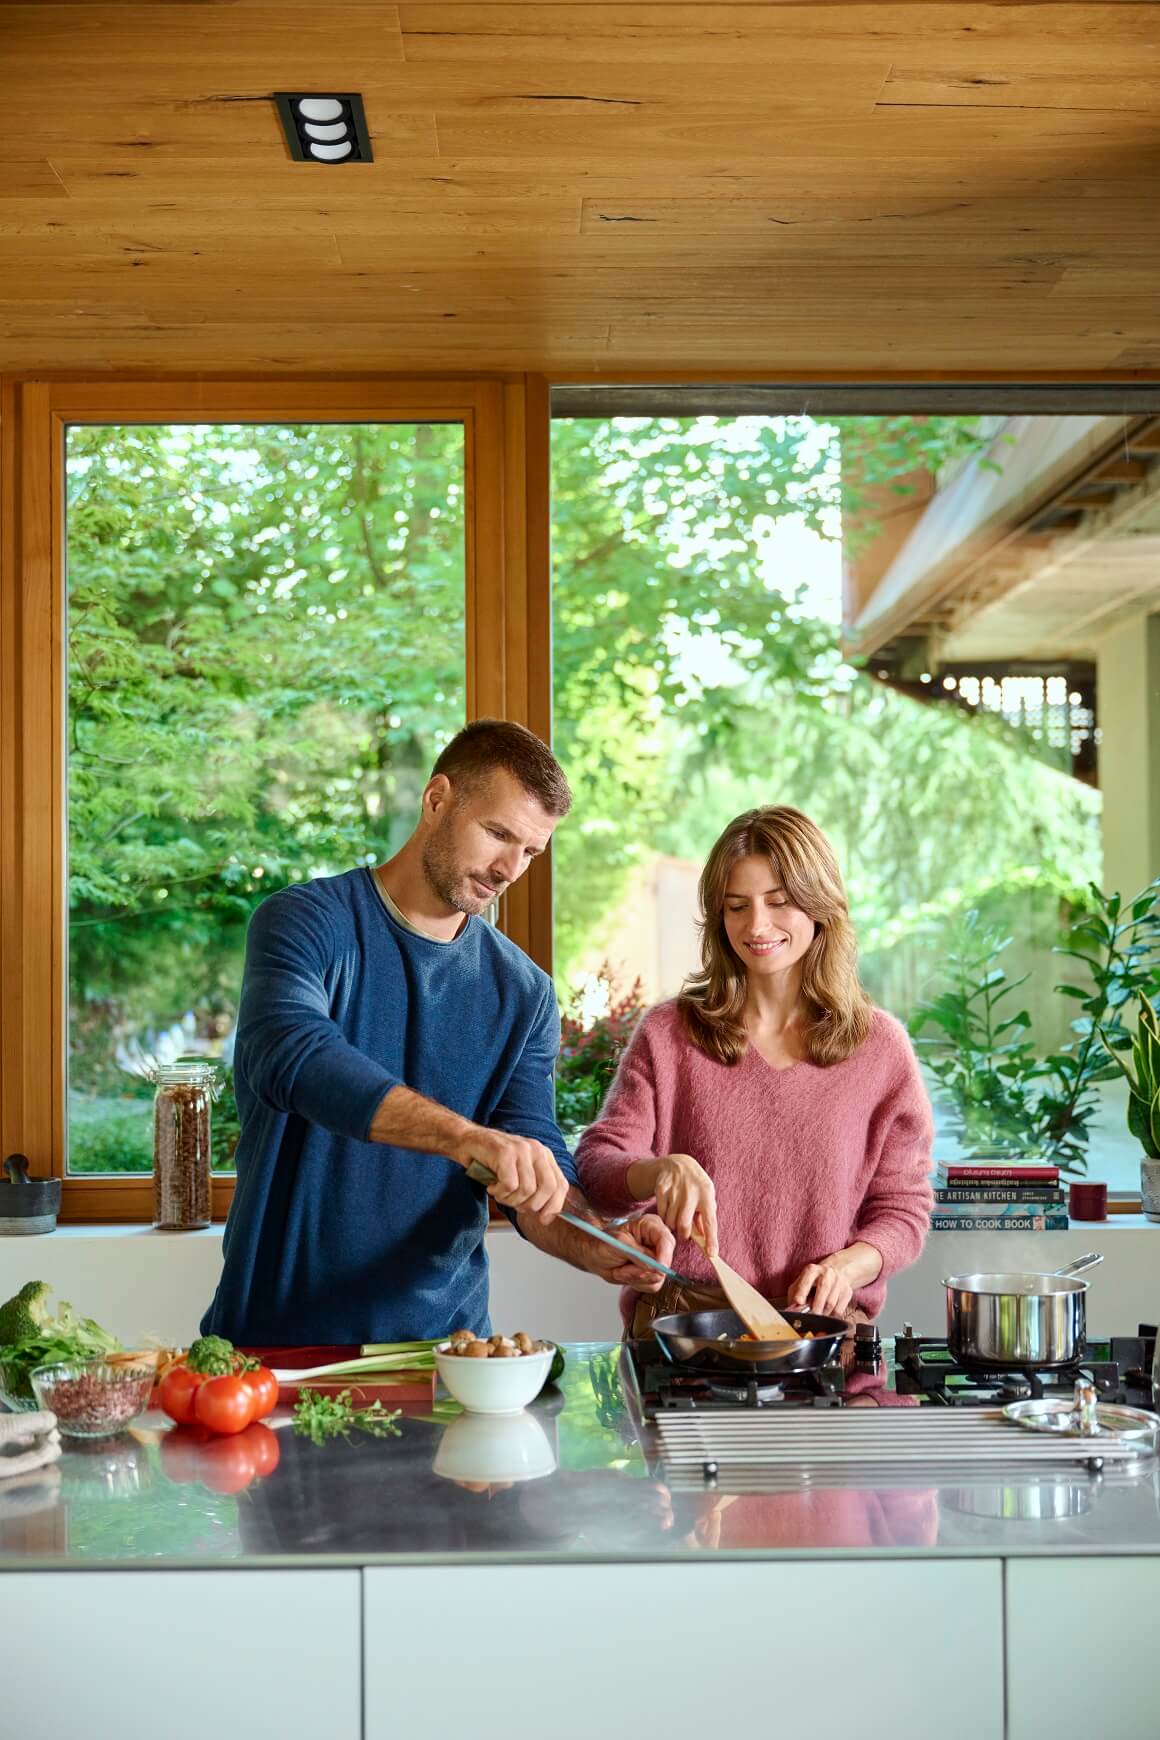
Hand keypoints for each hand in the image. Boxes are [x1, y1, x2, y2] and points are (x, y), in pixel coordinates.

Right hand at [452, 1126, 569, 1222]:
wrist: (467, 1140)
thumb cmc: (493, 1160)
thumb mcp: (520, 1171)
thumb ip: (535, 1187)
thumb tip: (546, 1215)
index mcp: (544, 1155)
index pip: (560, 1184)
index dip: (554, 1206)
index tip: (543, 1220)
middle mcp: (536, 1150)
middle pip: (548, 1188)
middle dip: (531, 1206)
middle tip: (515, 1205)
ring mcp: (521, 1150)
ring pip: (527, 1190)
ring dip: (510, 1200)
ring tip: (500, 1193)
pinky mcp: (505, 1153)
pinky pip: (509, 1185)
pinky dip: (499, 1193)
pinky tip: (492, 1187)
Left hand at [578, 1212, 673, 1292]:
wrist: (595, 1256)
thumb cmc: (604, 1243)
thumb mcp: (617, 1244)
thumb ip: (636, 1254)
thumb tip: (653, 1266)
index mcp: (651, 1225)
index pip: (666, 1240)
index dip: (664, 1255)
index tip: (657, 1267)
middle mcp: (657, 1241)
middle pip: (665, 1261)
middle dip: (642, 1270)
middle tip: (623, 1269)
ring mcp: (657, 1258)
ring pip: (658, 1277)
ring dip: (636, 1277)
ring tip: (621, 1269)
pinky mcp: (654, 1272)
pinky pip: (653, 1285)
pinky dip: (637, 1283)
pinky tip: (626, 1273)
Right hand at [651, 1154, 717, 1256]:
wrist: (677, 1164)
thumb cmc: (696, 1185)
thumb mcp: (706, 1196)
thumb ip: (706, 1216)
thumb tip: (704, 1239)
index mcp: (707, 1194)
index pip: (710, 1221)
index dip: (711, 1239)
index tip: (711, 1253)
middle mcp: (691, 1192)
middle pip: (684, 1225)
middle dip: (684, 1234)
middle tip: (684, 1234)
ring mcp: (675, 1190)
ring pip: (670, 1221)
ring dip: (673, 1225)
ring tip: (677, 1216)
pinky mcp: (661, 1189)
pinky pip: (661, 1214)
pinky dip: (664, 1216)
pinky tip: (669, 1208)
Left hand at [786, 1258, 854, 1318]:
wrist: (836, 1271)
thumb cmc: (814, 1280)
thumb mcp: (801, 1282)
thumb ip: (795, 1295)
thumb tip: (792, 1310)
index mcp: (812, 1270)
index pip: (806, 1282)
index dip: (801, 1293)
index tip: (798, 1303)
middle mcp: (826, 1273)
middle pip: (822, 1291)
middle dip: (815, 1307)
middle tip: (810, 1317)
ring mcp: (839, 1282)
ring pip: (831, 1304)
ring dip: (822, 1314)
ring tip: (817, 1316)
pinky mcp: (847, 1291)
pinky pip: (839, 1310)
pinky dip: (831, 1316)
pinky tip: (826, 1314)